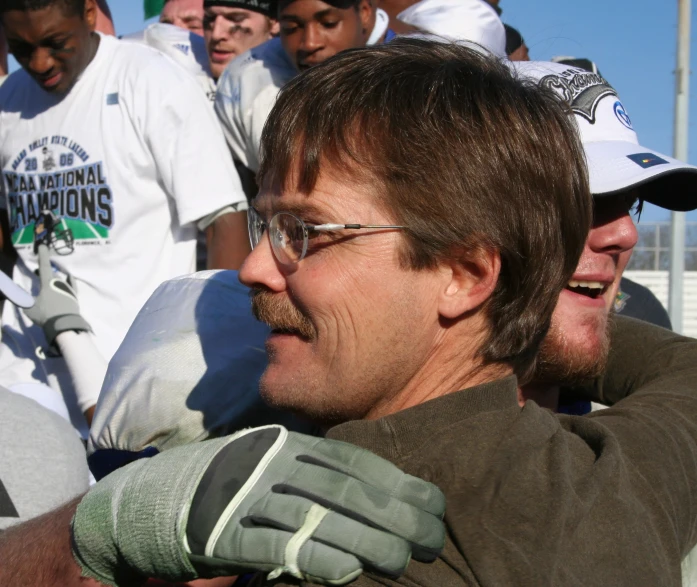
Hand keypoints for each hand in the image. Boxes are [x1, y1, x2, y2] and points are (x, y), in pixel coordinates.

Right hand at [24, 243, 89, 350]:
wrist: (64, 325)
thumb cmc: (45, 315)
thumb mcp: (28, 307)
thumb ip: (22, 298)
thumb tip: (14, 289)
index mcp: (48, 282)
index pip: (45, 265)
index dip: (43, 255)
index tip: (43, 245)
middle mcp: (59, 282)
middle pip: (51, 274)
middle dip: (44, 272)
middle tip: (38, 272)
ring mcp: (69, 288)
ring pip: (60, 279)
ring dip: (53, 278)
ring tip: (48, 281)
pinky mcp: (74, 296)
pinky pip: (71, 283)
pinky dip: (69, 279)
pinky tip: (68, 276)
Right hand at [72, 425, 445, 585]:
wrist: (144, 498)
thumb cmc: (220, 486)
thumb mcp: (267, 467)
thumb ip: (310, 475)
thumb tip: (370, 499)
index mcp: (285, 444)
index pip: (352, 461)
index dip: (397, 483)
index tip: (432, 505)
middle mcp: (270, 461)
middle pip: (344, 487)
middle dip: (394, 513)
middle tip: (432, 539)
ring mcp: (244, 493)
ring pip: (316, 514)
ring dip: (364, 539)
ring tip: (401, 560)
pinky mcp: (220, 531)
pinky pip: (274, 544)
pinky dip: (313, 556)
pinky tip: (345, 571)